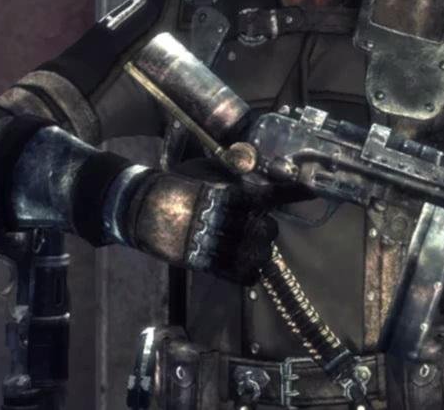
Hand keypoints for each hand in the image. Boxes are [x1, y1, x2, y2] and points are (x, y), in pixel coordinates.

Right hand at [126, 158, 277, 285]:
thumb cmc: (175, 184)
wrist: (140, 205)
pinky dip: (249, 272)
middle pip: (266, 229)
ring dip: (260, 250)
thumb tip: (258, 177)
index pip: (267, 196)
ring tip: (254, 246)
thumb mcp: (205, 169)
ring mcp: (212, 242)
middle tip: (260, 224)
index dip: (290, 193)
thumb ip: (233, 174)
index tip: (303, 190)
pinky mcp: (202, 262)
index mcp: (225, 193)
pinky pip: (237, 274)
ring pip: (255, 254)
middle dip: (267, 226)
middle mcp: (222, 218)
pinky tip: (251, 268)